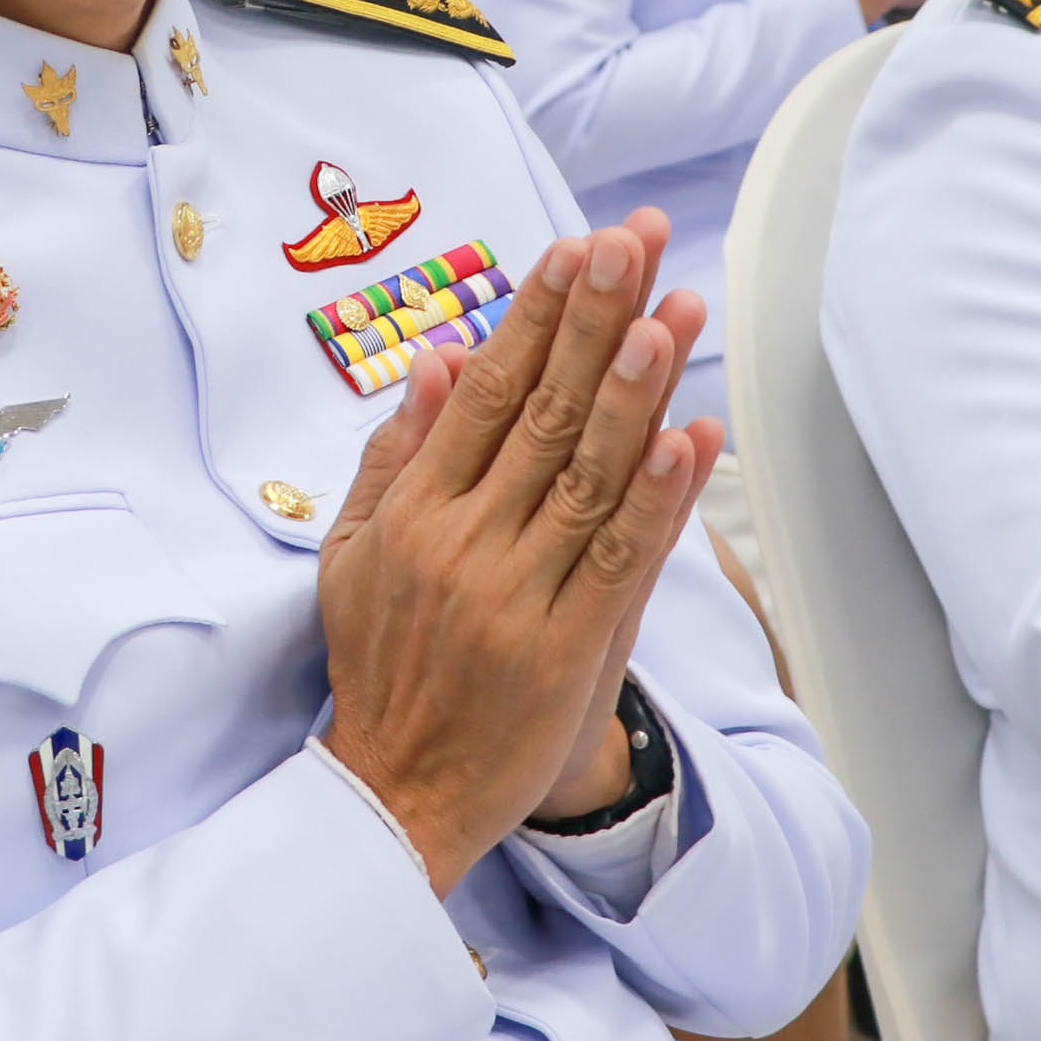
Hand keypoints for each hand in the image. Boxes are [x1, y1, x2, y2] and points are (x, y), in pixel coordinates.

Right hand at [317, 212, 721, 893]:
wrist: (397, 796)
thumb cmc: (380, 666)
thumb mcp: (352, 556)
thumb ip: (395, 456)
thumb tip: (437, 359)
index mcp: (410, 515)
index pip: (484, 393)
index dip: (534, 316)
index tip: (574, 248)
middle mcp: (461, 545)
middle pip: (543, 414)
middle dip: (593, 320)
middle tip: (633, 243)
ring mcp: (516, 597)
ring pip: (587, 476)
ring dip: (635, 389)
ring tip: (672, 314)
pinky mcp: (567, 651)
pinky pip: (620, 560)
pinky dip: (658, 497)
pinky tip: (688, 436)